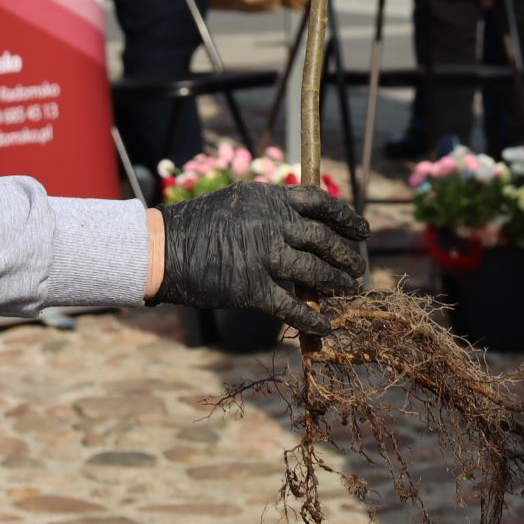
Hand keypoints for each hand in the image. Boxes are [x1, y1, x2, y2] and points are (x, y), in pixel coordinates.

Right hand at [149, 181, 369, 335]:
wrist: (161, 249)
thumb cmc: (198, 226)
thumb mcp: (239, 203)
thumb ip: (272, 210)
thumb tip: (305, 224)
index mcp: (268, 198)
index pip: (320, 201)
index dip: (346, 217)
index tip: (361, 230)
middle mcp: (271, 223)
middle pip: (324, 239)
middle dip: (347, 255)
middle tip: (358, 268)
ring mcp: (263, 256)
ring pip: (316, 273)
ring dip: (338, 284)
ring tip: (350, 291)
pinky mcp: (252, 288)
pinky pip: (293, 307)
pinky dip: (313, 319)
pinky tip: (325, 326)